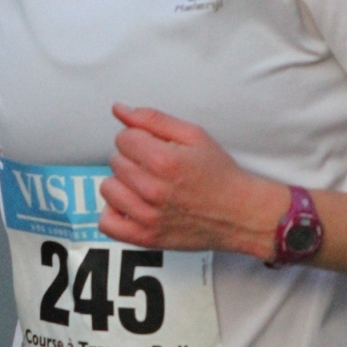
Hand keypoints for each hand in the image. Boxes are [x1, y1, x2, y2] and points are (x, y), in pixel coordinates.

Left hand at [100, 105, 285, 257]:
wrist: (239, 213)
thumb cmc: (219, 174)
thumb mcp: (194, 135)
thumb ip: (153, 119)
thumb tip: (118, 109)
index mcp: (163, 160)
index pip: (123, 138)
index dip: (138, 138)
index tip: (154, 146)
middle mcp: (152, 189)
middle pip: (115, 160)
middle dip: (132, 158)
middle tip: (156, 166)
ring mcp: (147, 216)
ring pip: (107, 188)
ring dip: (122, 183)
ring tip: (144, 184)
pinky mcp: (146, 237)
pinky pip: (107, 223)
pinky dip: (114, 213)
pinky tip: (131, 205)